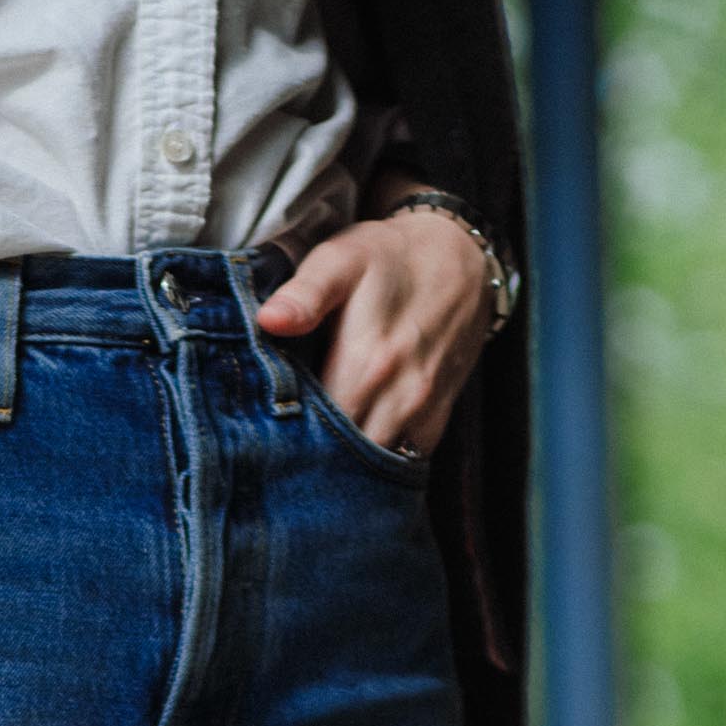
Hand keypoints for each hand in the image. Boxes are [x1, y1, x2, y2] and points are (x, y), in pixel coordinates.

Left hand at [255, 211, 495, 455]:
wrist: (461, 258)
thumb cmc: (389, 258)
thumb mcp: (342, 259)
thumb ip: (305, 292)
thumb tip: (269, 320)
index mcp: (365, 364)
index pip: (316, 430)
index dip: (286, 439)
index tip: (264, 437)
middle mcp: (397, 398)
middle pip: (343, 458)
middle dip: (310, 460)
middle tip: (279, 454)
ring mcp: (420, 414)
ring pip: (372, 467)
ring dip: (343, 467)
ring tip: (312, 458)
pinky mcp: (435, 421)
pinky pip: (402, 462)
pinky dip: (375, 465)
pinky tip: (352, 451)